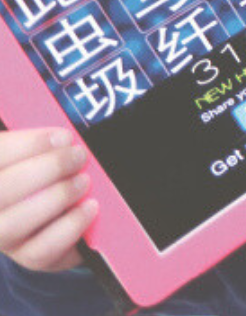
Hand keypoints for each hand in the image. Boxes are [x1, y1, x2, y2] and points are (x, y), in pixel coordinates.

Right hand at [0, 130, 93, 273]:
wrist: (55, 219)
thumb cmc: (43, 178)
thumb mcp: (38, 156)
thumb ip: (40, 146)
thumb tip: (62, 137)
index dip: (27, 145)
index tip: (62, 137)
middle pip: (2, 189)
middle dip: (47, 169)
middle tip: (78, 156)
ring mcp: (1, 236)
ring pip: (15, 223)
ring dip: (56, 197)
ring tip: (83, 181)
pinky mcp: (26, 256)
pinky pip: (43, 248)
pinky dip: (70, 225)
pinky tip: (89, 207)